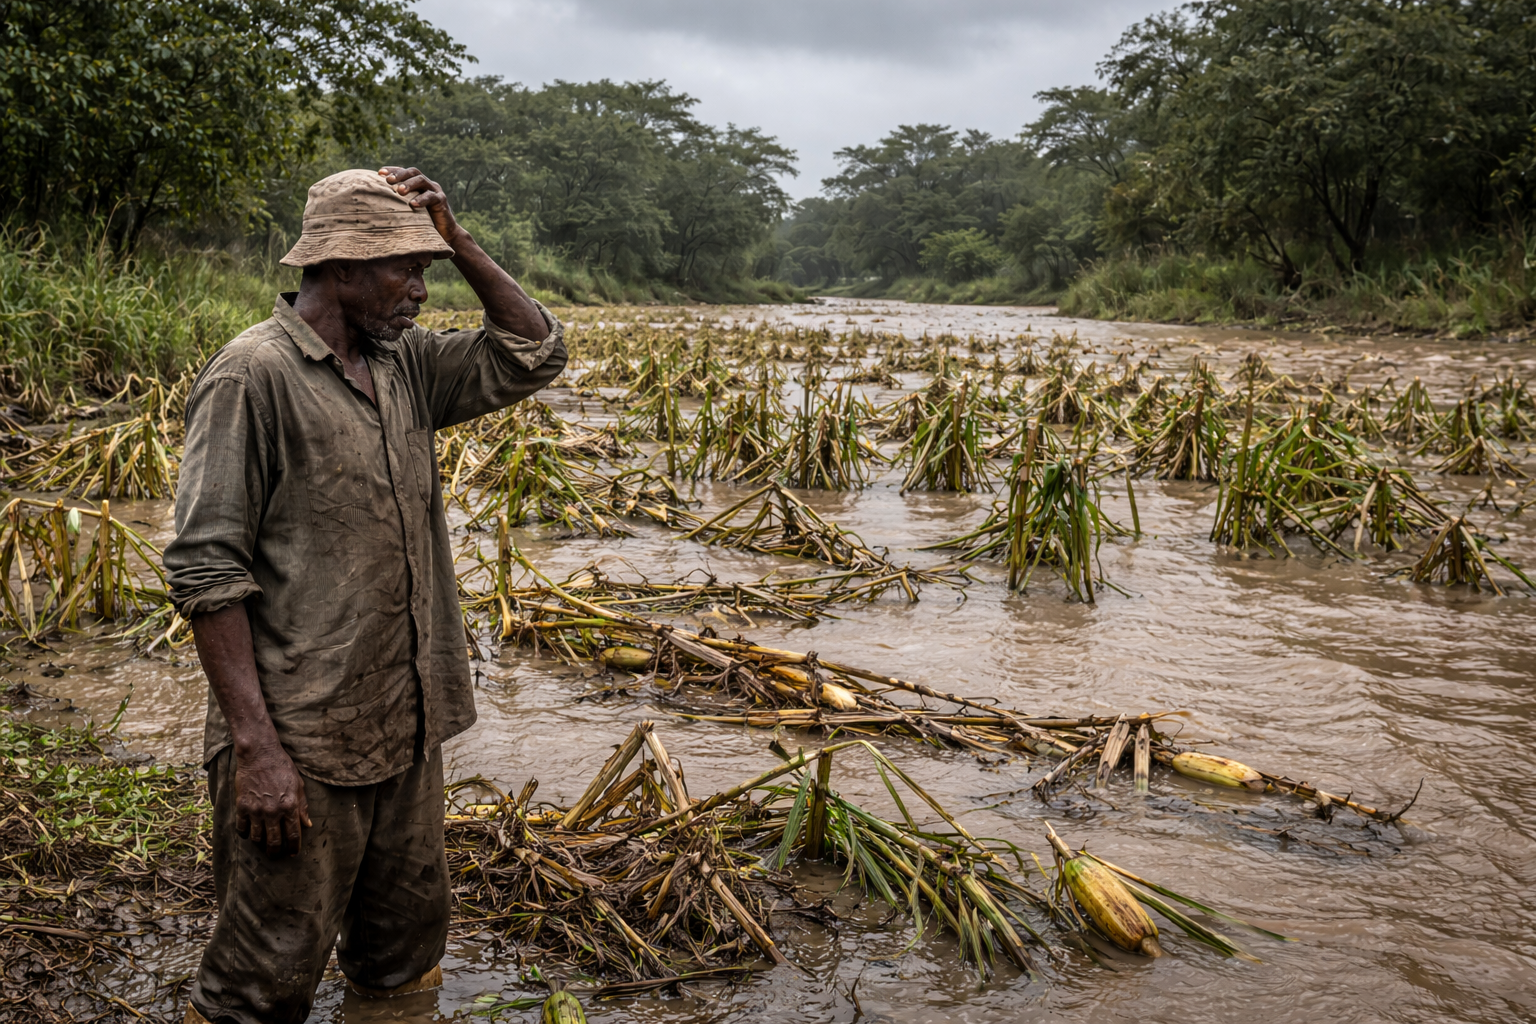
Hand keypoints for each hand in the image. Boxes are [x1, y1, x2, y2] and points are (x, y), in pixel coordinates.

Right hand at [233, 740, 311, 857]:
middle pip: (274, 841)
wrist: (259, 754)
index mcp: (290, 806)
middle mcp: (273, 811)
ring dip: (260, 844)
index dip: (293, 848)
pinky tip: (248, 833)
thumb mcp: (298, 785)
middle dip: (276, 852)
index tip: (293, 853)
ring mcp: (256, 810)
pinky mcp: (242, 806)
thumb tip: (307, 825)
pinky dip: (245, 833)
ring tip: (263, 845)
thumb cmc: (282, 767)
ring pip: (257, 838)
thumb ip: (302, 807)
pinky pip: (241, 828)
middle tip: (276, 855)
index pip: (293, 835)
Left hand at [379, 166, 458, 243]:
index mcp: (417, 184)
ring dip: (409, 184)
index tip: (379, 173)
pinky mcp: (441, 201)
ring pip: (422, 180)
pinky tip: (413, 204)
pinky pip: (431, 197)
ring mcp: (435, 191)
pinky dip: (421, 199)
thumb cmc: (423, 222)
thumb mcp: (408, 210)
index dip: (393, 170)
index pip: (404, 172)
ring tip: (399, 191)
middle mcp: (427, 184)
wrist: (444, 234)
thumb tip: (374, 203)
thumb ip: (397, 204)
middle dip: (400, 175)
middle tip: (388, 181)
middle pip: (413, 172)